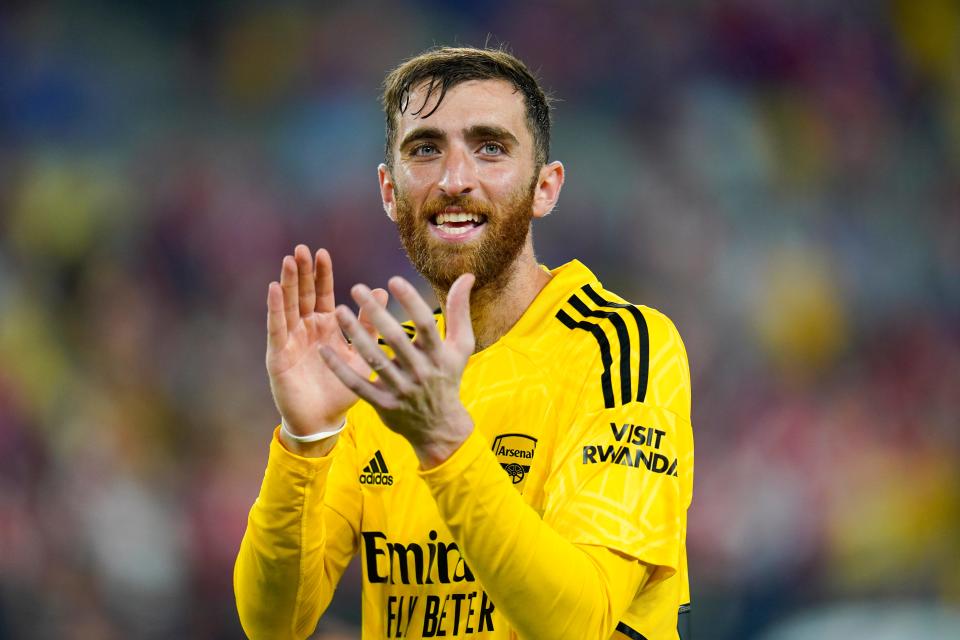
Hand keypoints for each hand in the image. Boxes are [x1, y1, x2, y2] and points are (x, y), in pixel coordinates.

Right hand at [266, 245, 386, 452]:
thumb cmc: (342, 390)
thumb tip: (381, 292)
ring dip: (287, 283)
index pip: (322, 294)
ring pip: (288, 306)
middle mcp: (306, 330)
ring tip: (288, 261)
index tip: (323, 252)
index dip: (321, 275)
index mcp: (326, 328)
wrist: (323, 421)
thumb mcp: (360, 354)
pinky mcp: (278, 355)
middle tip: (301, 248)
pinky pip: (276, 327)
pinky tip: (274, 288)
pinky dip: (275, 308)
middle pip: (302, 295)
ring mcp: (290, 340)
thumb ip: (369, 326)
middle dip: (301, 272)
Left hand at [319, 273, 475, 467]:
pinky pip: (357, 384)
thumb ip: (460, 310)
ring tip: (338, 311)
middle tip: (357, 288)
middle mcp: (420, 371)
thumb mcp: (461, 346)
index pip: (425, 324)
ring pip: (374, 359)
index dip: (411, 301)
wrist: (439, 426)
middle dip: (375, 312)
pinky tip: (324, 349)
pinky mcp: (382, 404)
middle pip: (395, 338)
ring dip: (355, 334)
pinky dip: (339, 368)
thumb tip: (467, 275)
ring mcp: (400, 389)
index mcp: (439, 354)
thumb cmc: (448, 377)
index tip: (393, 279)